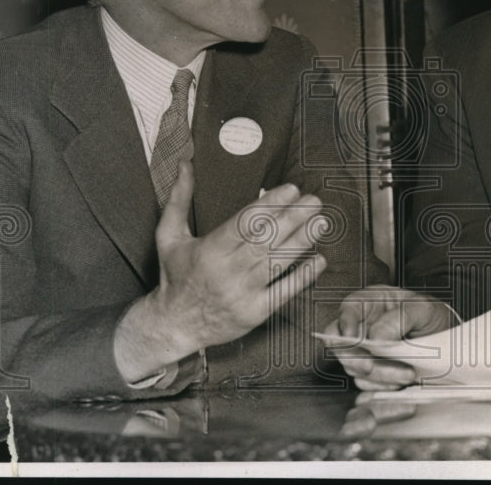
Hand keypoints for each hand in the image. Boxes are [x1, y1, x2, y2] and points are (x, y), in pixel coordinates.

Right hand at [115, 160, 326, 381]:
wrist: (173, 326)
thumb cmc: (174, 276)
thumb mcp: (168, 236)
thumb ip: (178, 199)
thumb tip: (185, 164)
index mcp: (209, 251)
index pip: (245, 223)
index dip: (270, 205)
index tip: (291, 189)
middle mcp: (228, 272)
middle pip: (267, 240)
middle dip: (294, 218)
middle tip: (314, 201)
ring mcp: (244, 294)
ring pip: (278, 262)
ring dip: (303, 241)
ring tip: (322, 222)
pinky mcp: (255, 312)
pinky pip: (284, 292)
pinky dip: (303, 276)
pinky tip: (319, 259)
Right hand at [321, 286, 454, 389]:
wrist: (445, 342)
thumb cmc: (430, 317)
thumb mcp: (422, 309)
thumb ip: (399, 318)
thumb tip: (376, 337)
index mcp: (370, 303)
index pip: (348, 309)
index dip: (345, 323)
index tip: (352, 339)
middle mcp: (362, 326)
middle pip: (342, 343)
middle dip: (355, 358)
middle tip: (370, 366)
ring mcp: (364, 350)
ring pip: (353, 366)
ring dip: (377, 374)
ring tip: (407, 374)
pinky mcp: (371, 370)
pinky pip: (365, 382)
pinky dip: (381, 385)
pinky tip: (401, 381)